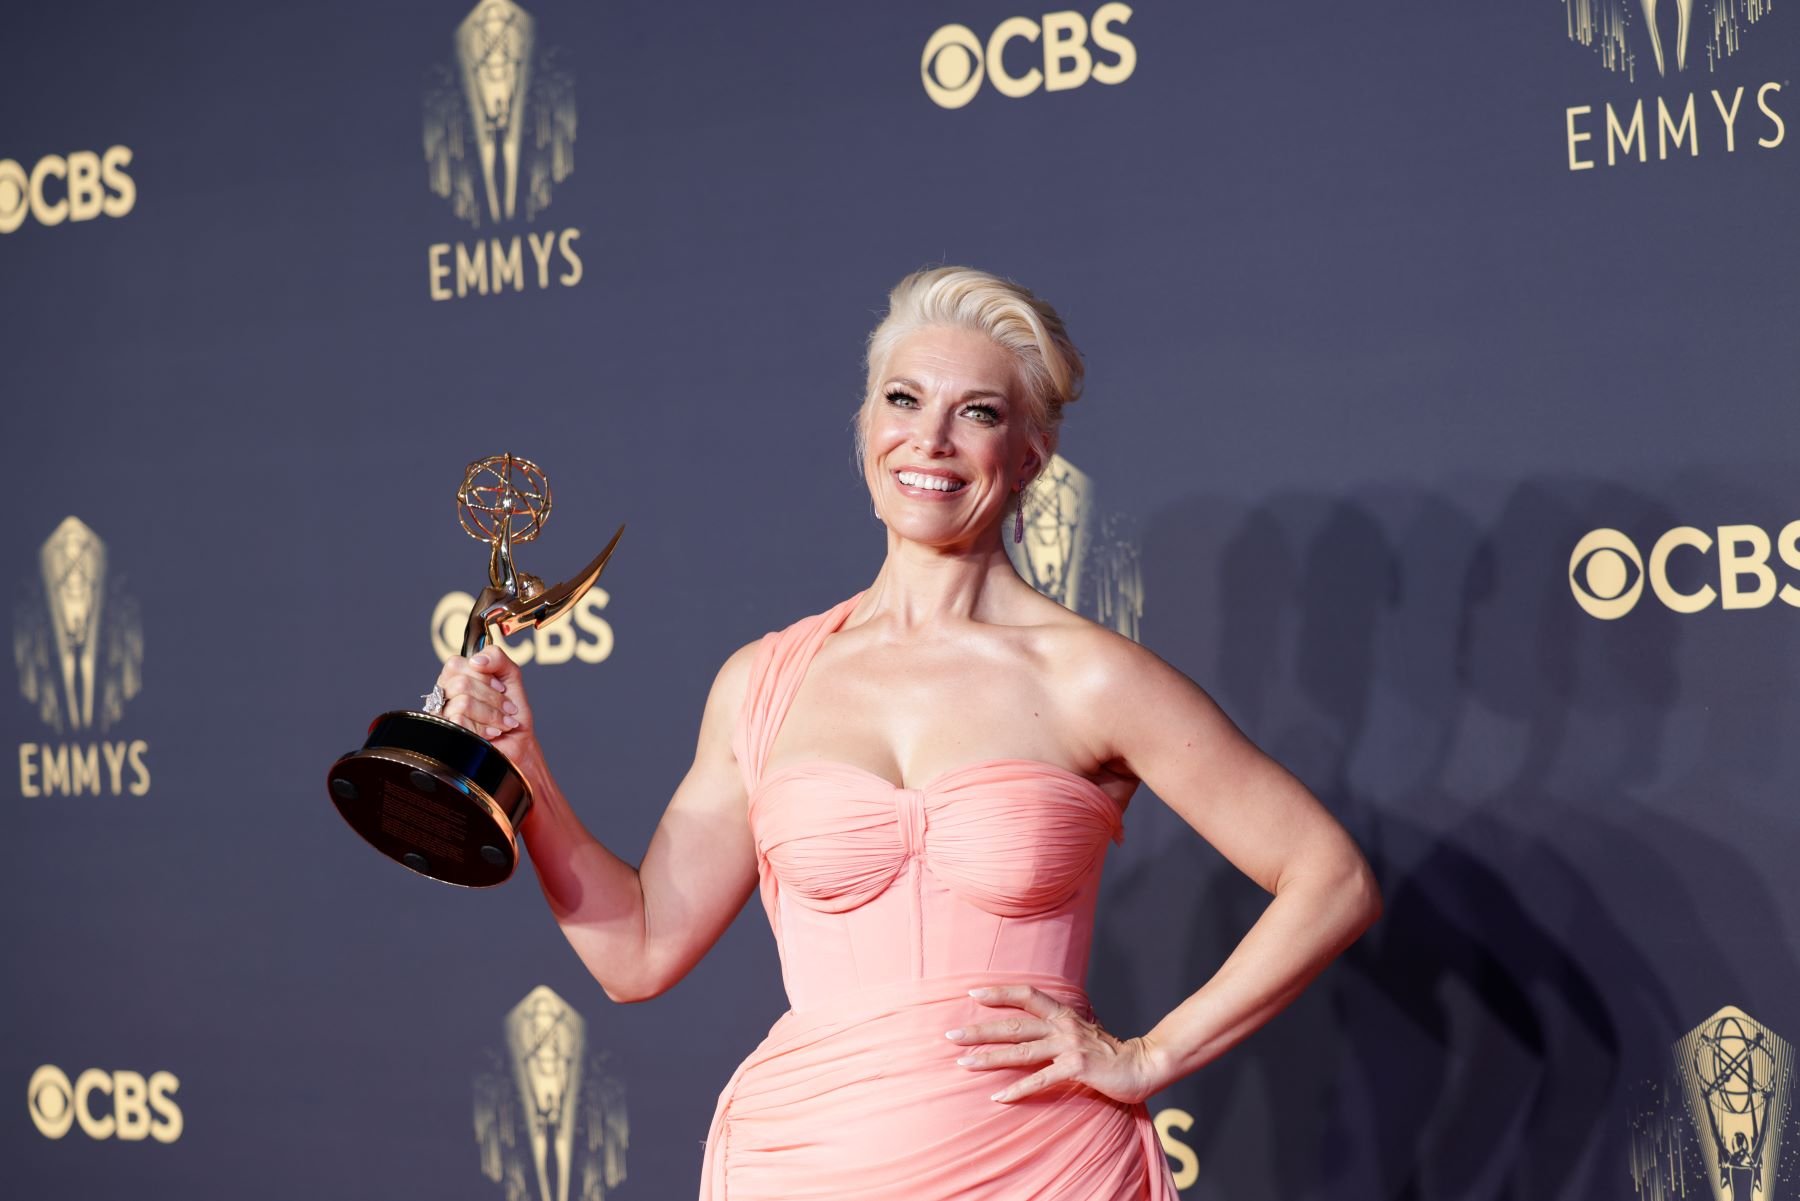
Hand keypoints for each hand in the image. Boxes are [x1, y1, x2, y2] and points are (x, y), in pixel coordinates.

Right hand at [432, 644, 537, 759]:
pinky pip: (460, 722)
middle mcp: (444, 697)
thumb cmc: (512, 713)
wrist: (519, 744)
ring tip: (502, 722)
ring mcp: (444, 718)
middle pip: (460, 683)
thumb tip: (477, 660)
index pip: (455, 664)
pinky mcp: (448, 736)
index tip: (501, 688)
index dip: (482, 675)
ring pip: (463, 703)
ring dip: (492, 714)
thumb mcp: (511, 676)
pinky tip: (491, 733)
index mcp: (455, 679)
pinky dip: (485, 728)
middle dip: (493, 697)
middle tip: (507, 708)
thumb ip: (496, 657)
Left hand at [945, 985, 1163, 1104]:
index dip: (999, 992)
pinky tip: (998, 1096)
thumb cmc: (1110, 1053)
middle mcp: (1063, 1026)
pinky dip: (1017, 1088)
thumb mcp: (1081, 1033)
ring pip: (1021, 1050)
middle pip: (1014, 1024)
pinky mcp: (1077, 1068)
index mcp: (1063, 1014)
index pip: (1026, 995)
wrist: (1144, 1065)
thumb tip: (1033, 1029)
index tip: (972, 993)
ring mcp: (1069, 1046)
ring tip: (963, 1063)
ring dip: (989, 1057)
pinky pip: (1041, 1079)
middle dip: (980, 1030)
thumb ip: (1058, 1029)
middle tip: (951, 1035)